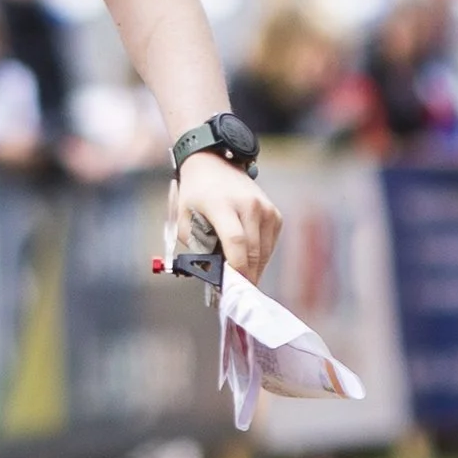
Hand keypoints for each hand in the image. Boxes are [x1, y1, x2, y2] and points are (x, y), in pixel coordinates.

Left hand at [173, 150, 279, 282]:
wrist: (213, 164)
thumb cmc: (195, 194)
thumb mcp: (183, 220)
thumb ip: (196, 246)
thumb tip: (213, 271)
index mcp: (223, 205)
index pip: (236, 241)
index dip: (236, 267)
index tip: (231, 286)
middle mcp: (249, 205)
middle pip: (252, 251)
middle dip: (245, 276)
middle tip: (235, 293)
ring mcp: (265, 209)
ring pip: (264, 252)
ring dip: (253, 269)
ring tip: (239, 279)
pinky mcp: (275, 214)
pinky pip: (270, 244)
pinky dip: (260, 257)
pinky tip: (247, 260)